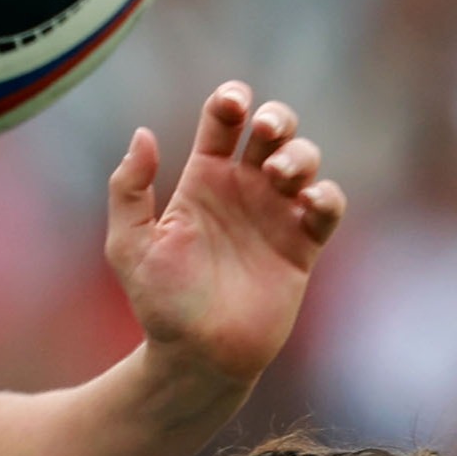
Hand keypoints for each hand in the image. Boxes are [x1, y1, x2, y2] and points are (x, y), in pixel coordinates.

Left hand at [107, 84, 345, 388]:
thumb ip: (129, 188)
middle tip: (264, 130)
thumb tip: (143, 133)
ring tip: (277, 174)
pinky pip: (327, 206)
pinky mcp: (302, 246)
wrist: (198, 356)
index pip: (222, 121)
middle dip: (277, 117)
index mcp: (203, 180)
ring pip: (304, 160)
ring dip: (299, 154)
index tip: (233, 105)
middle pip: (273, 129)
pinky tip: (308, 201)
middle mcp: (243, 190)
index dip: (231, 99)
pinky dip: (326, 194)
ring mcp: (275, 215)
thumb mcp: (130, 244)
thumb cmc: (160, 303)